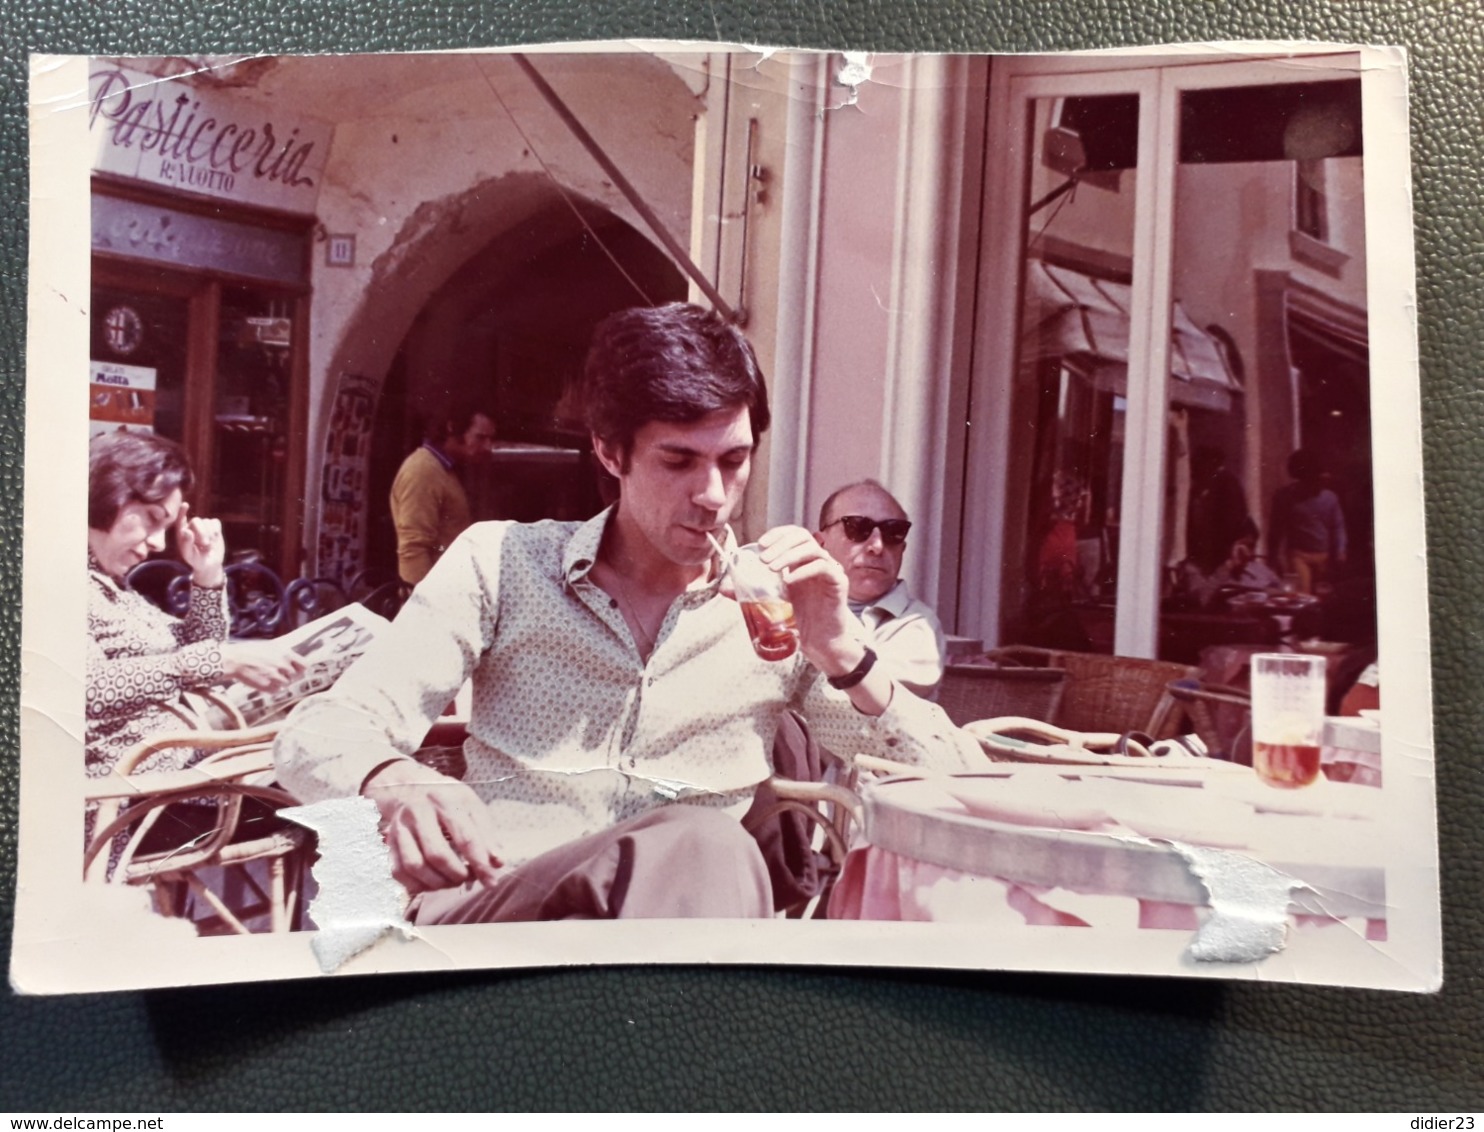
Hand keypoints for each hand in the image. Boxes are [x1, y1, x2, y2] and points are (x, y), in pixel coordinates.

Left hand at [175, 503, 225, 586]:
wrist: (210, 564)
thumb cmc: (196, 560)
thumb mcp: (189, 555)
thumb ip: (186, 544)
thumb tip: (186, 530)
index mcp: (182, 532)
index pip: (180, 519)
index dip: (182, 512)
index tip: (185, 505)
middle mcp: (191, 527)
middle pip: (196, 520)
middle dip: (202, 532)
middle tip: (205, 544)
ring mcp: (203, 525)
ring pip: (207, 522)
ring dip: (210, 535)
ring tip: (208, 545)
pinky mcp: (214, 526)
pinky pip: (215, 522)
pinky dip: (216, 531)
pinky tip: (215, 538)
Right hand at [220, 640, 306, 690]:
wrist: (235, 660)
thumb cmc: (251, 651)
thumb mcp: (271, 646)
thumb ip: (285, 654)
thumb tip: (295, 660)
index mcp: (286, 654)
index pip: (304, 665)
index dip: (300, 668)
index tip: (296, 670)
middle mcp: (283, 665)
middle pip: (296, 676)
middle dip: (288, 675)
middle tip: (277, 672)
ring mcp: (276, 677)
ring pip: (286, 684)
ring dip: (280, 682)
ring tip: (268, 676)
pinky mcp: (268, 686)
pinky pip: (276, 690)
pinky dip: (272, 688)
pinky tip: (264, 681)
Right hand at [363, 759, 503, 894]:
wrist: (409, 786)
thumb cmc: (447, 798)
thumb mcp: (471, 805)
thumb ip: (487, 833)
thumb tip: (497, 863)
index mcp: (444, 800)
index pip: (465, 837)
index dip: (480, 863)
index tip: (491, 881)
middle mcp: (418, 812)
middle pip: (437, 854)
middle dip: (457, 874)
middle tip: (469, 878)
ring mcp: (399, 828)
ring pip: (415, 866)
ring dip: (438, 883)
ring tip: (453, 880)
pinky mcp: (388, 842)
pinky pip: (399, 873)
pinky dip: (418, 885)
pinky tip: (433, 882)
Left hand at [755, 525, 861, 673]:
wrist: (820, 642)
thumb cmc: (799, 619)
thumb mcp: (772, 600)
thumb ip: (750, 591)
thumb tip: (723, 587)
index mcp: (802, 560)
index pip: (793, 534)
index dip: (778, 534)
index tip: (761, 543)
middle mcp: (817, 560)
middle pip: (802, 537)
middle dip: (781, 544)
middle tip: (763, 560)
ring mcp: (830, 569)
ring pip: (812, 549)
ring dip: (789, 555)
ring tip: (772, 569)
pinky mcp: (839, 582)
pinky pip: (824, 567)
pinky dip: (804, 571)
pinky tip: (789, 580)